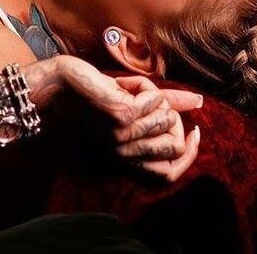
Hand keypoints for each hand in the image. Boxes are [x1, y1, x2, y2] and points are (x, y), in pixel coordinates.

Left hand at [24, 55, 201, 181]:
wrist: (59, 84)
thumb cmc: (92, 93)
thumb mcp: (132, 104)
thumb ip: (164, 105)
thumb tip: (198, 100)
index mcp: (125, 157)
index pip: (169, 173)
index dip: (189, 154)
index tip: (194, 131)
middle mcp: (124, 152)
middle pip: (175, 146)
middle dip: (172, 118)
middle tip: (150, 102)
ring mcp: (124, 135)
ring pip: (168, 117)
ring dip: (153, 96)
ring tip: (129, 90)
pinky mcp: (123, 115)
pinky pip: (155, 98)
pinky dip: (142, 85)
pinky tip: (121, 83)